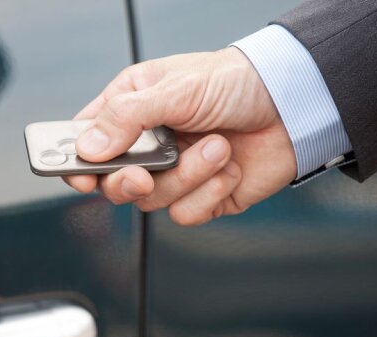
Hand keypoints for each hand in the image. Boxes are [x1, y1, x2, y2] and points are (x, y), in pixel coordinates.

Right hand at [64, 48, 296, 225]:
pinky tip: (227, 167)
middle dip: (128, 182)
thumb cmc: (239, 82)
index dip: (78, 161)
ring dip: (187, 177)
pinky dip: (208, 194)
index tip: (82, 174)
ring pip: (151, 201)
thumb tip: (89, 146)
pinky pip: (186, 214)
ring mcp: (175, 172)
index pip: (87, 140)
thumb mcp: (177, 88)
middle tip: (144, 175)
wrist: (297, 105)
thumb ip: (127, 118)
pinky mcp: (202, 196)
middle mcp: (149, 144)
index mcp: (132, 108)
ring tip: (216, 147)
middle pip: (112, 182)